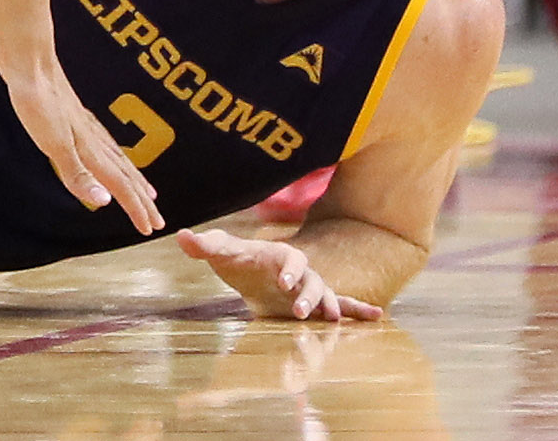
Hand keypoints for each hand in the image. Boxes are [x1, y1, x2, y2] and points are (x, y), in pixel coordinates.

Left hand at [2, 53, 162, 233]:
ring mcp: (86, 126)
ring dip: (133, 179)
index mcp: (89, 149)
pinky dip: (116, 159)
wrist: (28, 59)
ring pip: (118, 159)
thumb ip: (77, 174)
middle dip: (141, 199)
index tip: (150, 229)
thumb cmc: (37, 102)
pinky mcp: (75, 115)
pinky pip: (106, 146)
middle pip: (125, 174)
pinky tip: (109, 155)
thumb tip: (105, 203)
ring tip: (146, 192)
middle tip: (158, 220)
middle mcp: (93, 139)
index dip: (135, 208)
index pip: (119, 185)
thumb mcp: (52, 143)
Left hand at [177, 228, 385, 322]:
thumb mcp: (220, 254)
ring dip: (330, 307)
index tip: (283, 283)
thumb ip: (204, 246)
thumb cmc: (237, 261)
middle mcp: (299, 271)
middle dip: (308, 294)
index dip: (288, 269)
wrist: (250, 273)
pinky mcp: (314, 304)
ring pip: (326, 295)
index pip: (289, 259)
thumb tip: (180, 236)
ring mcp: (309, 288)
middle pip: (311, 279)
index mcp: (279, 255)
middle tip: (300, 312)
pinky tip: (377, 316)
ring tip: (332, 322)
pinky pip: (342, 304)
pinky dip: (359, 309)